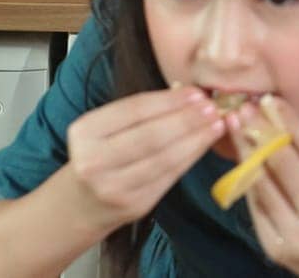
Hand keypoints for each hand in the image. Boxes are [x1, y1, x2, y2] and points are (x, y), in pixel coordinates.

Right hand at [63, 86, 226, 236]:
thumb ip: (140, 113)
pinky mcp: (135, 205)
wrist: (83, 203)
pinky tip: (203, 145)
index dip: (168, 101)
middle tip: (212, 108)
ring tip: (215, 125)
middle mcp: (94, 161)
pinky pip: (169, 177)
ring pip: (164, 159)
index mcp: (84, 132)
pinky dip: (190, 158)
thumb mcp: (104, 129)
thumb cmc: (100, 155)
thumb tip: (188, 96)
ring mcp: (114, 187)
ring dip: (195, 140)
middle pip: (150, 136)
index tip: (195, 93)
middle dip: (186, 120)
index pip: (132, 110)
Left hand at [228, 96, 298, 277]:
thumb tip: (278, 116)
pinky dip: (248, 179)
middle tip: (243, 106)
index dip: (291, 122)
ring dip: (246, 150)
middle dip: (261, 131)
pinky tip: (241, 158)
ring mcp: (298, 239)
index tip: (270, 99)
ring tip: (235, 126)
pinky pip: (257, 205)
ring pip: (265, 184)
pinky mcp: (275, 249)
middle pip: (286, 165)